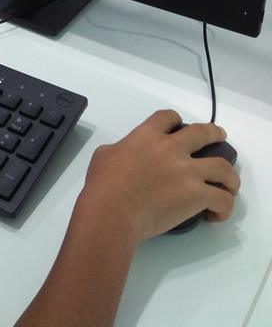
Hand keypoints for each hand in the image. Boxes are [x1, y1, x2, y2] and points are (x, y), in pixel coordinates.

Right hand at [80, 109, 239, 241]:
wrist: (113, 210)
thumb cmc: (103, 184)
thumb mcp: (104, 155)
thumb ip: (120, 149)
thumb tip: (125, 155)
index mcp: (146, 136)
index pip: (168, 118)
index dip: (176, 120)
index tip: (179, 126)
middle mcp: (171, 148)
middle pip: (203, 133)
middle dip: (215, 134)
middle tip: (220, 138)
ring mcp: (187, 171)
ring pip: (223, 167)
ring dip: (230, 175)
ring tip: (229, 184)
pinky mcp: (196, 195)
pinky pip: (223, 199)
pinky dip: (224, 206)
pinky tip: (216, 214)